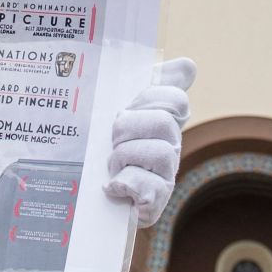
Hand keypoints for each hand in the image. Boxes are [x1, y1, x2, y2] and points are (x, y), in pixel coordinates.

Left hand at [105, 57, 194, 226]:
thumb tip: (188, 65)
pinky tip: (112, 185)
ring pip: (161, 153)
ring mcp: (164, 179)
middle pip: (166, 124)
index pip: (176, 99)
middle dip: (129, 128)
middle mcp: (169, 150)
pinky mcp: (153, 205)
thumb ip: (151, 85)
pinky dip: (128, 184)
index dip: (150, 99)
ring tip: (109, 165)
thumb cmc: (100, 147)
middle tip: (111, 140)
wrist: (83, 197)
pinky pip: (151, 188)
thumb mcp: (118, 110)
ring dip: (124, 156)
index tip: (125, 108)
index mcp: (162, 123)